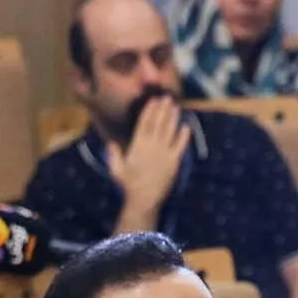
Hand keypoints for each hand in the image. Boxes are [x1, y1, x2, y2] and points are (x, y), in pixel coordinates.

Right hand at [106, 95, 189, 228]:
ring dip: (173, 117)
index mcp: (137, 146)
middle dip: (163, 109)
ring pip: (169, 130)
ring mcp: (164, 153)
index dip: (150, 110)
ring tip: (175, 106)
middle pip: (158, 123)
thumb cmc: (128, 186)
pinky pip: (180, 145)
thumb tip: (110, 143)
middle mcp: (151, 146)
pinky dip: (184, 135)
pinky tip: (186, 126)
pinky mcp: (174, 162)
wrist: (144, 200)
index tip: (153, 100)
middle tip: (167, 97)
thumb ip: (114, 155)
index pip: (144, 123)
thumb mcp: (116, 170)